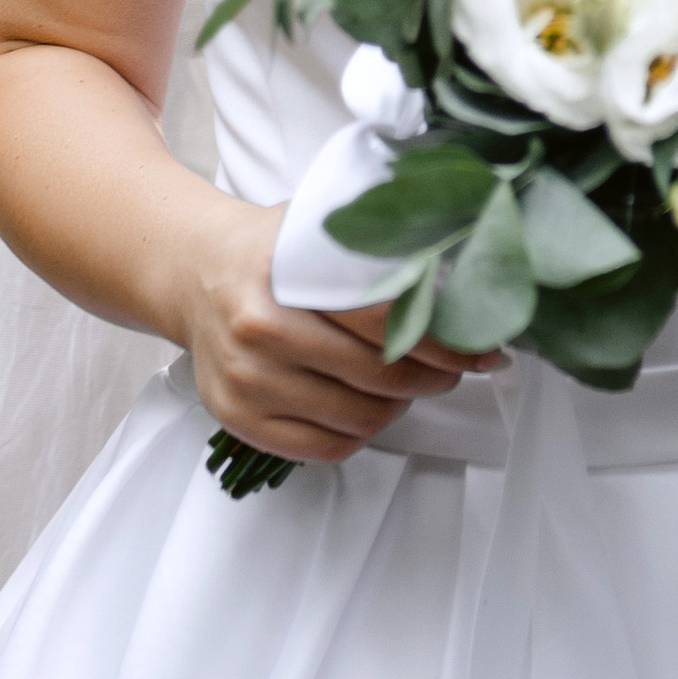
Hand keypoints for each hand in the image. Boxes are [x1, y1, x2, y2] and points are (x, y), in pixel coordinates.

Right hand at [181, 204, 500, 465]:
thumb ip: (373, 250)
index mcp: (283, 277)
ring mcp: (246, 381)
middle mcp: (260, 331)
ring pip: (357, 417)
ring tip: (410, 385)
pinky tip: (370, 407)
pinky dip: (360, 433)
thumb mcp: (314, 230)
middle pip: (378, 374)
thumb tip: (461, 274)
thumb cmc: (268, 251)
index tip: (483, 347)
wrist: (195, 274)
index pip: (385, 319)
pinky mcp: (238, 419)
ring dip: (399, 406)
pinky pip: (323, 448)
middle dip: (433, 376)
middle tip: (457, 368)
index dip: (444, 340)